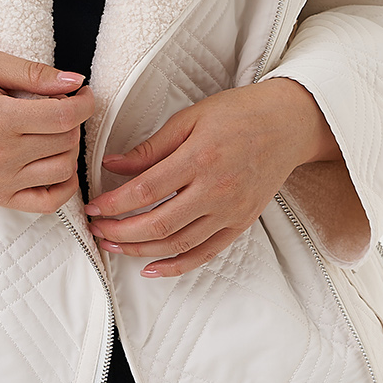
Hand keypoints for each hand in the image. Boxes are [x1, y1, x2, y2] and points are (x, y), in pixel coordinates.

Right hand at [0, 52, 94, 212]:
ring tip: (52, 132)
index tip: (83, 95)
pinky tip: (57, 164)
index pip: (63, 116)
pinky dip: (63, 186)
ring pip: (62, 169)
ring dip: (68, 148)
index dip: (84, 104)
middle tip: (57, 107)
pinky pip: (47, 202)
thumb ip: (33, 72)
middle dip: (72, 120)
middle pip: (66, 141)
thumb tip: (75, 82)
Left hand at [85, 79, 340, 276]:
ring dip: (140, 251)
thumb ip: (151, 146)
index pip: (145, 190)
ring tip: (114, 246)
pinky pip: (205, 253)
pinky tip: (151, 269)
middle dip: (120, 231)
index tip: (92, 207)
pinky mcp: (241, 223)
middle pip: (158, 224)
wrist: (290, 124)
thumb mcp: (190, 118)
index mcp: (200, 158)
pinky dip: (176, 266)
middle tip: (96, 229)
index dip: (114, 203)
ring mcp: (230, 211)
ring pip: (178, 244)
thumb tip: (112, 164)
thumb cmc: (239, 113)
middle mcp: (216, 190)